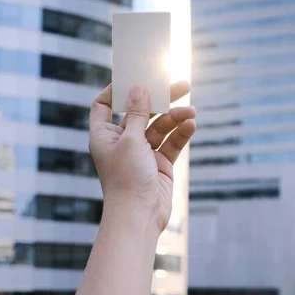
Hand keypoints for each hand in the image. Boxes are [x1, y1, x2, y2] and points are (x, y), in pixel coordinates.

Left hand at [89, 82, 195, 233]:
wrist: (140, 216)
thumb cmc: (127, 180)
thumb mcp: (131, 140)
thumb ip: (138, 113)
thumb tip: (139, 88)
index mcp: (104, 134)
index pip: (104, 105)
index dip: (116, 90)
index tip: (134, 77)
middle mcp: (122, 141)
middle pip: (140, 112)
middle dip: (159, 99)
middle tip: (180, 85)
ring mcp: (142, 152)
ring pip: (160, 127)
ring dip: (175, 117)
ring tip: (191, 112)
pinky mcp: (159, 163)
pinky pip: (171, 143)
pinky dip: (181, 134)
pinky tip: (191, 125)